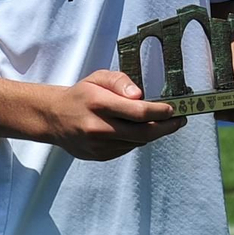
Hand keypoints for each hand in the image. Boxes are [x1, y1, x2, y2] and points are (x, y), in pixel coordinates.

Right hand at [45, 69, 183, 160]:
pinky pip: (127, 149)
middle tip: (179, 120)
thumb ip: (120, 82)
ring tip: (162, 123)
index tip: (173, 109)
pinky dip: (137, 140)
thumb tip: (140, 95)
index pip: (138, 112)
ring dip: (152, 134)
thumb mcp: (98, 78)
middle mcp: (98, 127)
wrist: (54, 118)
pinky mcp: (99, 156)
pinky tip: (138, 130)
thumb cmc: (81, 94)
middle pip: (143, 133)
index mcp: (99, 104)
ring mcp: (98, 146)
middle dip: (166, 127)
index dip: (160, 112)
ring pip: (137, 142)